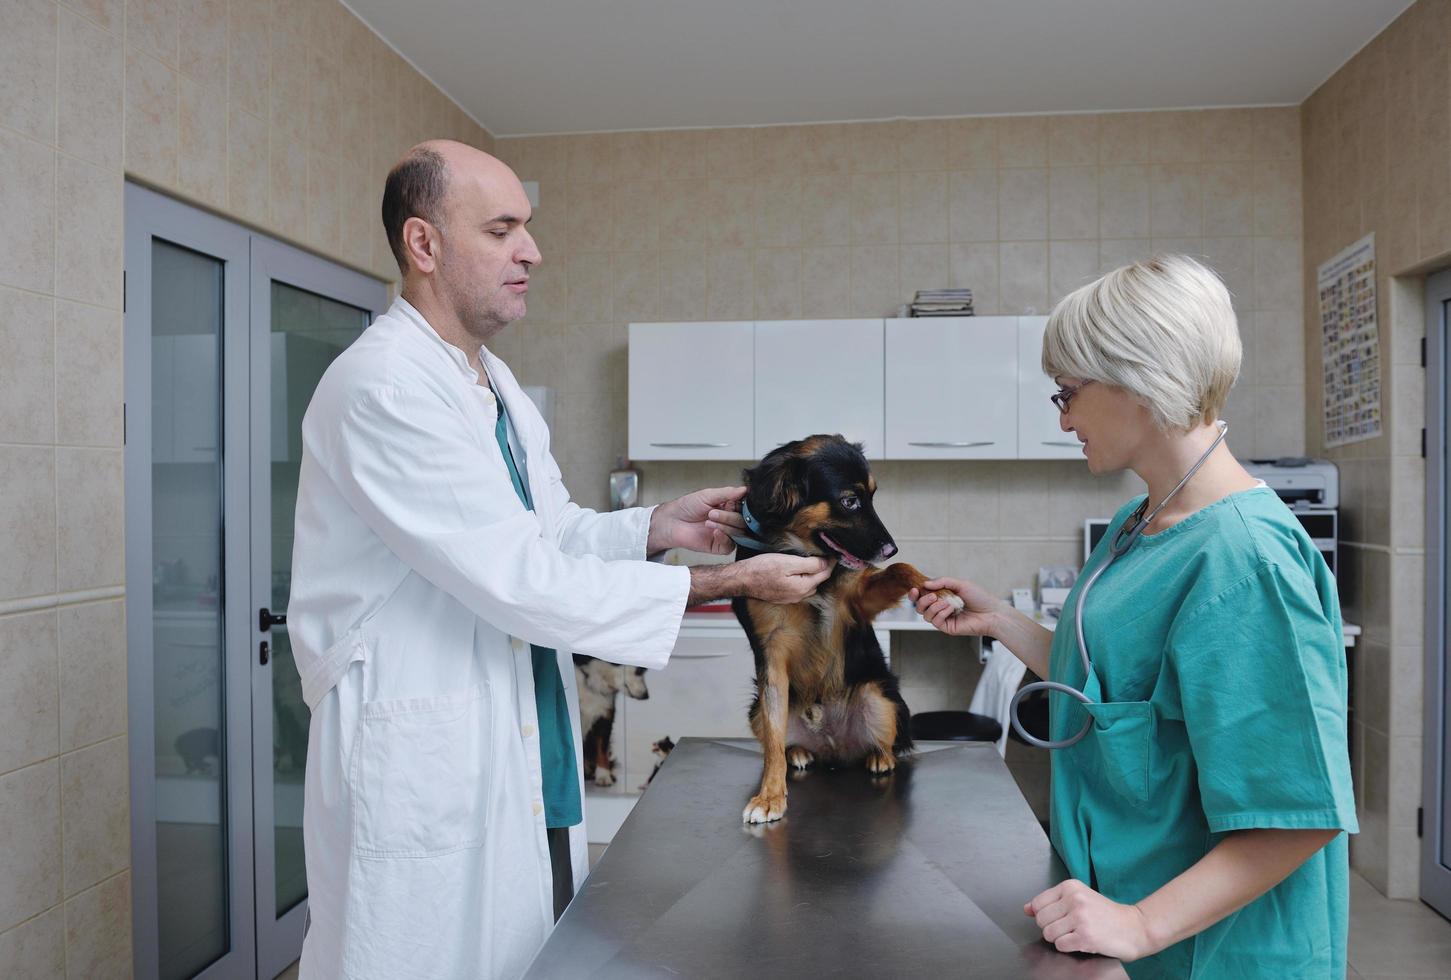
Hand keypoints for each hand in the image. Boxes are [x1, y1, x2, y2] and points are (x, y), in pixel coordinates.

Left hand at [647, 486, 748, 554]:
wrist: (672, 522)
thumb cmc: (687, 507)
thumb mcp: (708, 495)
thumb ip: (727, 493)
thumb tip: (745, 489)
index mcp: (729, 507)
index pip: (745, 508)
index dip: (741, 506)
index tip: (732, 503)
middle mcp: (729, 520)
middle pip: (742, 521)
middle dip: (728, 517)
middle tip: (712, 513)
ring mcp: (726, 534)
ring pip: (739, 533)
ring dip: (725, 526)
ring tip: (708, 521)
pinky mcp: (719, 546)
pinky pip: (730, 545)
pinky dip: (724, 538)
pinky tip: (715, 532)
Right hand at [732, 554, 833, 603]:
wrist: (741, 580)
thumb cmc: (762, 569)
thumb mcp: (788, 562)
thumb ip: (810, 564)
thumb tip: (827, 563)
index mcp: (804, 587)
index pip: (825, 573)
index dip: (831, 561)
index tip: (834, 552)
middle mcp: (799, 595)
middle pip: (818, 580)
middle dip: (823, 568)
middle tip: (825, 553)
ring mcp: (790, 598)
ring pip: (808, 584)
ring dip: (812, 574)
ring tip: (813, 561)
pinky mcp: (782, 597)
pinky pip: (798, 587)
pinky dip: (802, 579)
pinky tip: (797, 571)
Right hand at [909, 577, 1004, 636]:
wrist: (992, 612)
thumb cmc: (980, 598)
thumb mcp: (960, 584)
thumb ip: (942, 582)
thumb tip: (925, 584)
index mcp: (942, 596)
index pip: (923, 596)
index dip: (915, 593)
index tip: (914, 589)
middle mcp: (941, 608)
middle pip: (920, 607)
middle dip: (922, 601)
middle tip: (932, 596)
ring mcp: (944, 618)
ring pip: (926, 615)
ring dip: (933, 607)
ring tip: (946, 602)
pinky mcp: (947, 628)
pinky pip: (935, 621)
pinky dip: (941, 613)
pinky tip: (951, 609)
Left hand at [1025, 879, 1156, 961]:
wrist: (1135, 927)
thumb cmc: (1106, 914)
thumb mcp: (1079, 899)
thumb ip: (1051, 902)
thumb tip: (1026, 909)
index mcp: (1070, 887)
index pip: (1038, 904)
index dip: (1044, 916)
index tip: (1059, 918)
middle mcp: (1074, 899)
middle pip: (1041, 920)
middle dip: (1051, 928)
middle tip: (1070, 928)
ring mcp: (1080, 918)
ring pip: (1048, 934)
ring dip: (1060, 939)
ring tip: (1076, 934)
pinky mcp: (1085, 936)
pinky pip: (1061, 945)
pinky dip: (1068, 947)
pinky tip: (1082, 941)